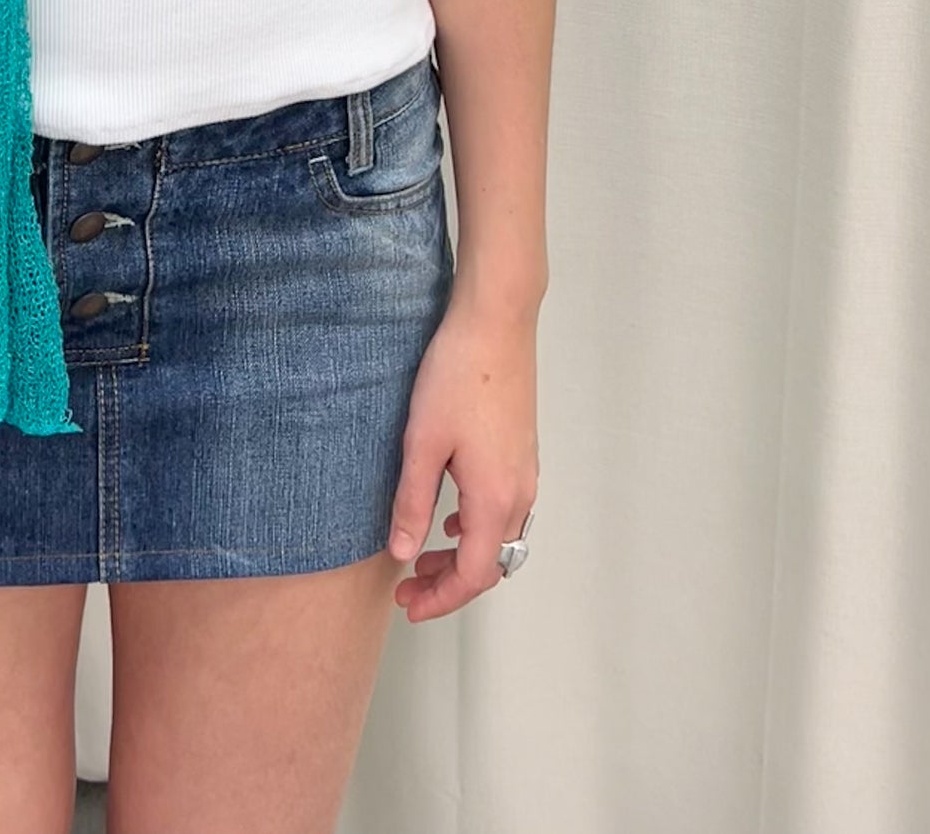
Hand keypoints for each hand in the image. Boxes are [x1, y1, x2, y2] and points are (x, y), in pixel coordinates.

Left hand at [385, 304, 538, 621]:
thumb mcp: (423, 443)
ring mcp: (526, 471)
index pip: (474, 575)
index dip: (441, 599)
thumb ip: (413, 503)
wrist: (496, 322)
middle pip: (490, 563)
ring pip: (500, 537)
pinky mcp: (522, 450)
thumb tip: (404, 554)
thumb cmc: (457, 375)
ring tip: (423, 555)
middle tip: (408, 589)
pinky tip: (450, 514)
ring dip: (464, 555)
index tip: (409, 606)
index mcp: (495, 498)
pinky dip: (478, 527)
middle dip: (450, 583)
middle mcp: (519, 492)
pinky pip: (506, 509)